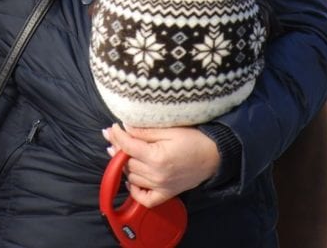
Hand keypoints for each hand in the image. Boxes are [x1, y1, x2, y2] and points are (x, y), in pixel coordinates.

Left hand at [102, 124, 219, 207]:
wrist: (214, 156)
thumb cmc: (193, 139)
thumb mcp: (169, 130)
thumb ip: (145, 131)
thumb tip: (125, 128)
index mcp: (156, 156)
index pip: (127, 146)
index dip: (117, 135)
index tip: (112, 128)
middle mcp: (156, 174)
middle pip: (126, 163)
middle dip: (118, 149)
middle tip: (114, 138)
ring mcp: (160, 187)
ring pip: (131, 178)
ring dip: (125, 166)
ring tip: (124, 154)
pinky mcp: (166, 194)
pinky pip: (144, 199)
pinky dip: (135, 191)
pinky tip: (132, 180)